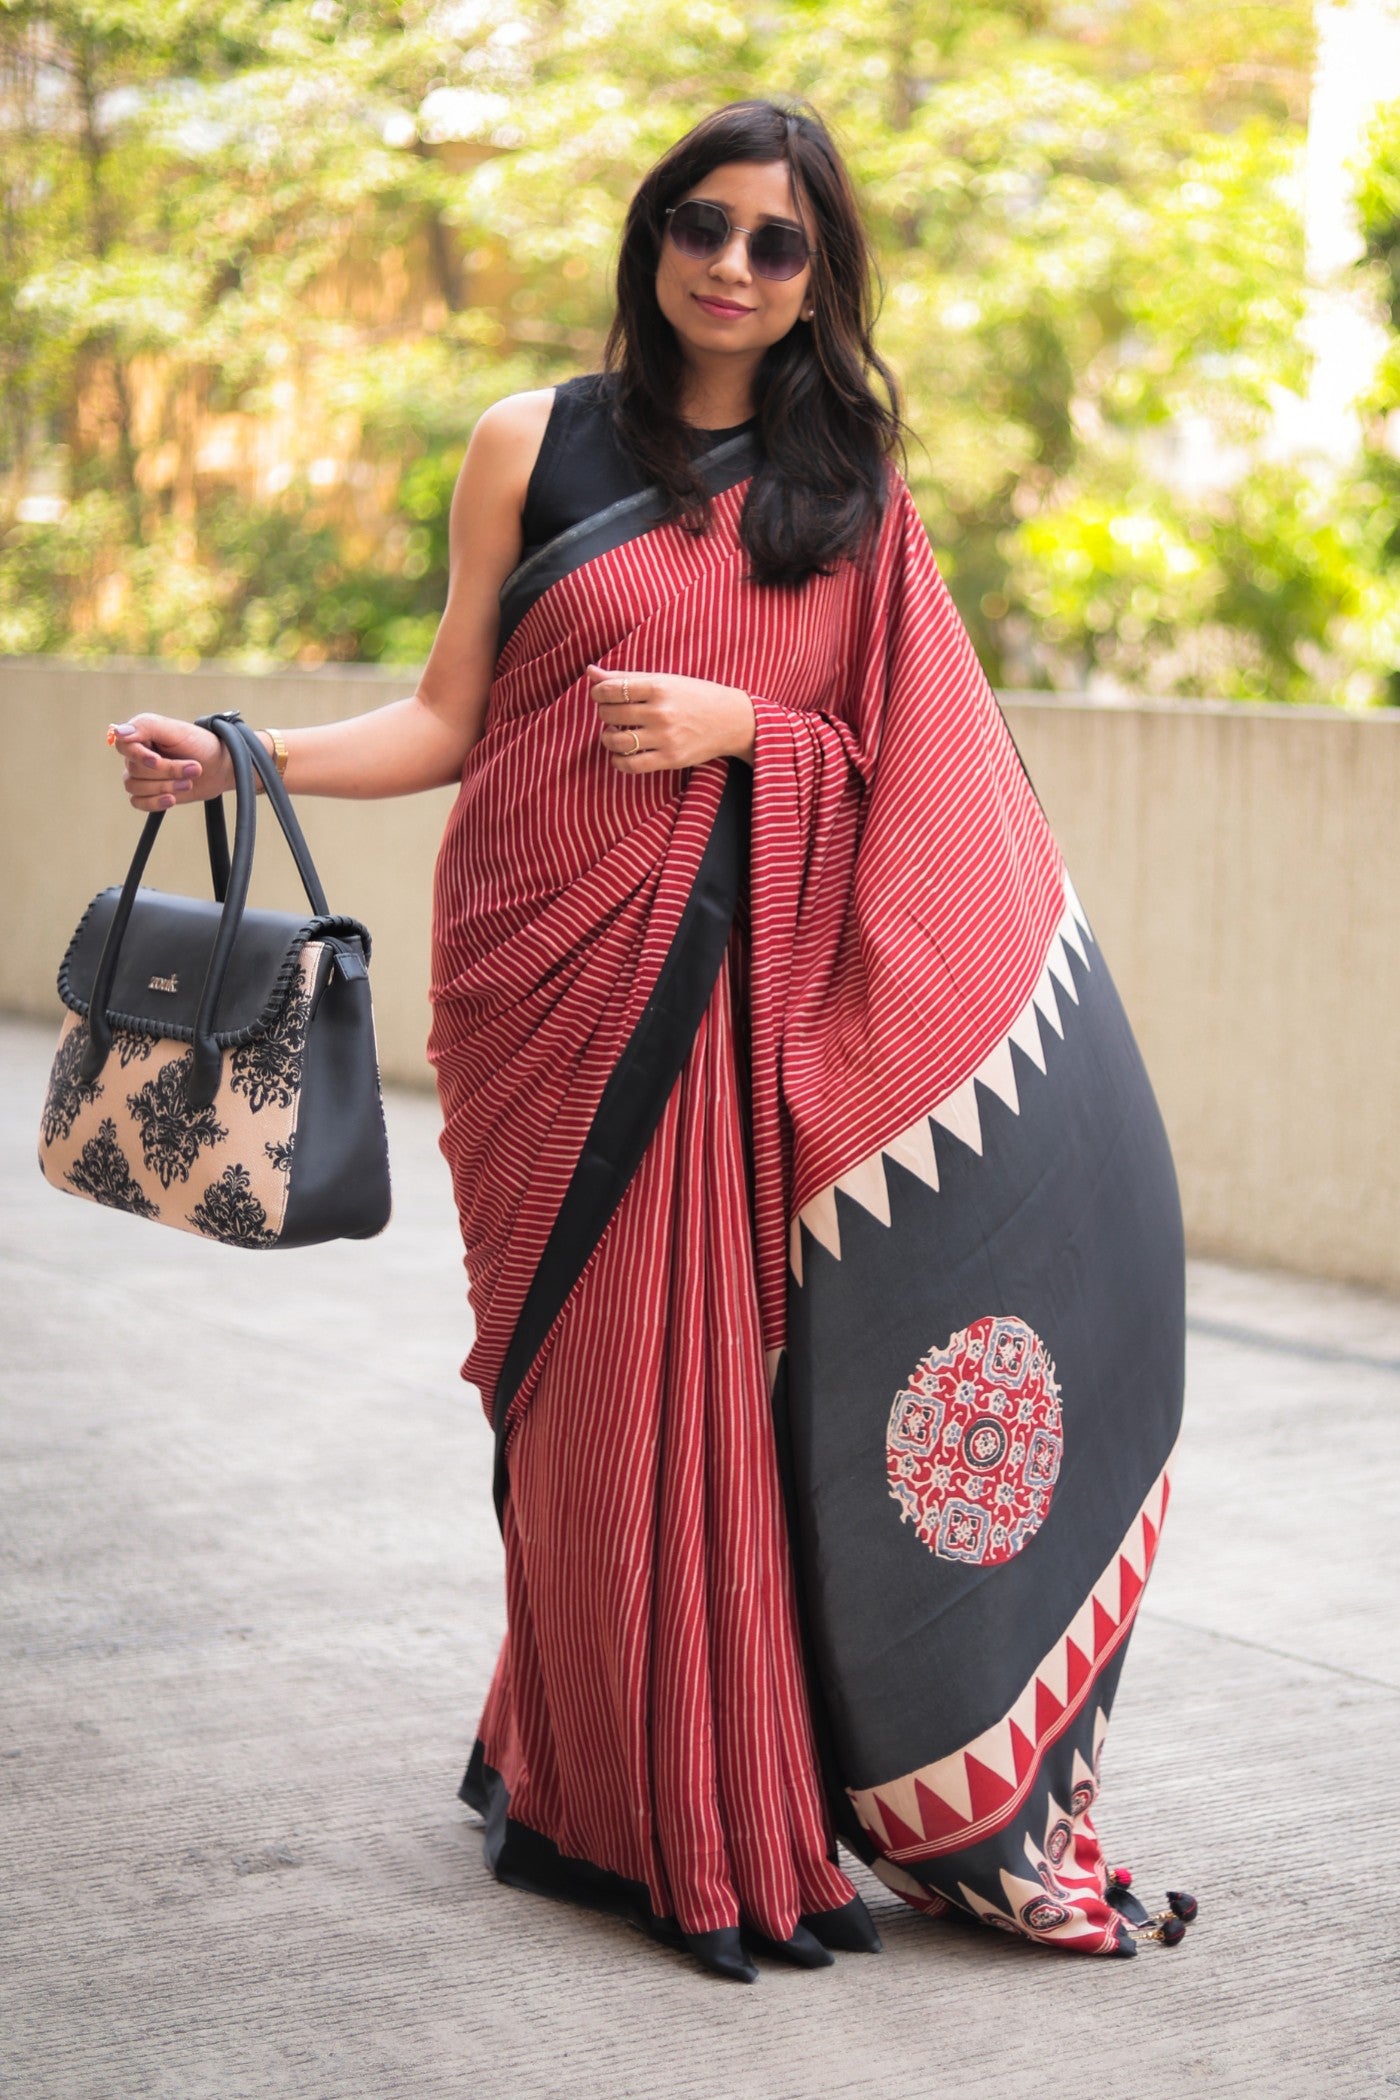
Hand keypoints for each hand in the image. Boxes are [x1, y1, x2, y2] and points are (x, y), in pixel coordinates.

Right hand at [108, 713, 232, 811]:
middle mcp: (137, 755)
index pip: (123, 746)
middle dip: (166, 772)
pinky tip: (172, 799)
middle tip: (194, 769)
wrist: (221, 767)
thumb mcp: (177, 730)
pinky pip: (138, 802)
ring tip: (188, 783)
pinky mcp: (149, 793)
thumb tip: (117, 732)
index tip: (157, 760)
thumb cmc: (200, 745)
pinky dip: (154, 803)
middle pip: (135, 770)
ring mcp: (142, 775)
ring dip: (164, 787)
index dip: (139, 756)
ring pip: (134, 787)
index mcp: (141, 735)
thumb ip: (147, 727)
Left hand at [586, 665, 755, 772]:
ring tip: (614, 733)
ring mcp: (665, 737)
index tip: (601, 694)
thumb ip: (626, 677)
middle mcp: (660, 712)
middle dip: (605, 712)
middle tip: (614, 712)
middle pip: (610, 713)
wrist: (731, 720)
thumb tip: (590, 672)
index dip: (598, 692)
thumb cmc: (695, 696)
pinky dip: (618, 760)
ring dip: (607, 736)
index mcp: (659, 687)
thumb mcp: (664, 680)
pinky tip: (620, 753)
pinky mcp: (670, 758)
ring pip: (615, 740)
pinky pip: (630, 765)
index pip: (610, 689)